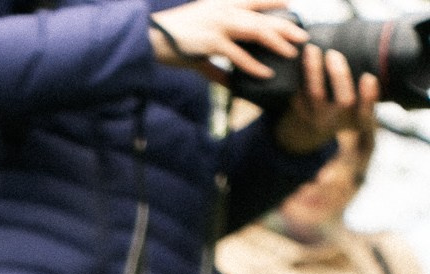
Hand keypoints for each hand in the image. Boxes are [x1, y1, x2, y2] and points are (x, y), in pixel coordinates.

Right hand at [149, 0, 306, 84]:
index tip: (291, 6)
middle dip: (285, 26)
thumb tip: (228, 82)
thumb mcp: (199, 47)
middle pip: (262, 17)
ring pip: (257, 31)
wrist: (153, 37)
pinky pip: (239, 56)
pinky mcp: (213, 42)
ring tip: (292, 52)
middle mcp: (225, 10)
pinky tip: (266, 73)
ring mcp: (220, 25)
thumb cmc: (174, 40)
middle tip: (303, 36)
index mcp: (222, 4)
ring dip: (277, 42)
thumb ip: (216, 64)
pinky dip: (254, 66)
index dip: (274, 1)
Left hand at [274, 48, 377, 152]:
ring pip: (316, 94)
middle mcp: (338, 122)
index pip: (366, 114)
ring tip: (312, 49)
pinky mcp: (301, 110)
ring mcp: (318, 118)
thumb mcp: (362, 103)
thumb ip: (369, 88)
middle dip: (339, 76)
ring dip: (314, 70)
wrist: (318, 123)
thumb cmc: (349, 104)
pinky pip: (299, 90)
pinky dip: (300, 72)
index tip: (368, 77)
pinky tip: (300, 56)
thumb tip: (384, 52)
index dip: (368, 97)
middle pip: (343, 101)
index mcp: (357, 121)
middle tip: (333, 53)